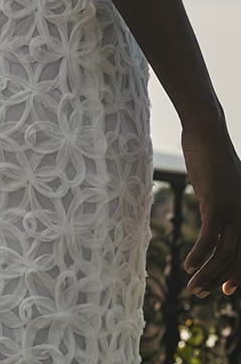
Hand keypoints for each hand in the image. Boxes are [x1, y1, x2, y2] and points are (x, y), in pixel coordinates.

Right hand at [181, 121, 240, 296]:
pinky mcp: (218, 204)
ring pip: (224, 254)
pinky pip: (209, 238)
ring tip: (194, 288)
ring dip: (207, 275)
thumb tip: (213, 211)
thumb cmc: (210, 153)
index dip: (237, 273)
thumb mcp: (220, 182)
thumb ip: (221, 200)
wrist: (206, 131)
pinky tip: (189, 266)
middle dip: (222, 280)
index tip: (224, 288)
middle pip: (238, 259)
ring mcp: (234, 210)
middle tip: (207, 293)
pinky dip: (199, 256)